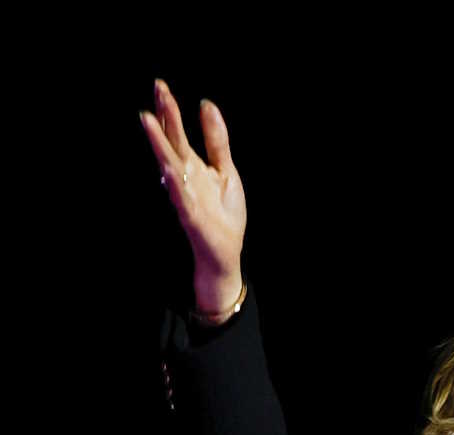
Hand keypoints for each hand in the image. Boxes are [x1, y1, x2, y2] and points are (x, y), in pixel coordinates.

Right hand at [139, 78, 246, 282]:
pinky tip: (169, 168)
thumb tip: (206, 105)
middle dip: (164, 115)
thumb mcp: (225, 170)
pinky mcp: (190, 214)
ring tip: (147, 118)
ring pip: (168, 164)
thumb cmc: (223, 212)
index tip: (161, 85)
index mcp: (192, 164)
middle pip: (171, 140)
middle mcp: (184, 176)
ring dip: (158, 142)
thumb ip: (216, 140)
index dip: (169, 110)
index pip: (176, 133)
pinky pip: (181, 195)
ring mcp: (185, 194)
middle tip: (157, 87)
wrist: (225, 250)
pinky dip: (176, 182)